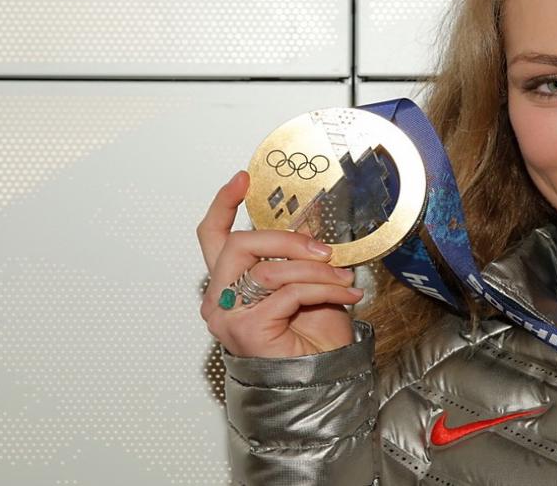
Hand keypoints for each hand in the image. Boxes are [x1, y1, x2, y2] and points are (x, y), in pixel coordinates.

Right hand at [197, 170, 364, 357]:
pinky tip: (344, 294)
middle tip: (322, 248)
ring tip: (342, 277)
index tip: (242, 179)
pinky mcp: (247, 330)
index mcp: (228, 283)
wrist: (321, 377)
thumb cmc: (310, 337)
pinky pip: (288, 294)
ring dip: (314, 269)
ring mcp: (228, 316)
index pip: (212, 236)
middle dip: (285, 239)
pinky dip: (322, 289)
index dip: (223, 204)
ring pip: (268, 269)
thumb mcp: (306, 282)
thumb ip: (296, 254)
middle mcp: (219, 299)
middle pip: (239, 244)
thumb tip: (307, 220)